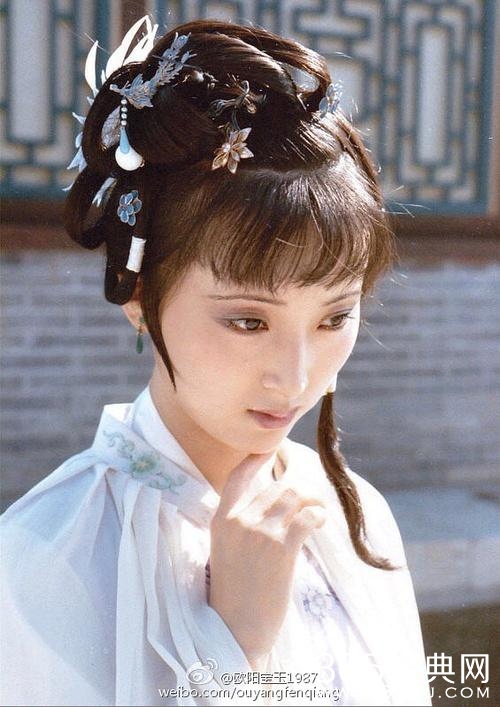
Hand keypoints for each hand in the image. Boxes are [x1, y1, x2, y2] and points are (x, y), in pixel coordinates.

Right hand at [208, 453, 326, 667]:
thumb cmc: (234, 595)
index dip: (256, 459)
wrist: (235, 629)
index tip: (272, 449)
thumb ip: (241, 526)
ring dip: (312, 500)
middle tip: (311, 502)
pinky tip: (319, 524)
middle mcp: (239, 520)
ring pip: (294, 495)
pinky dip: (318, 515)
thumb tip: (273, 506)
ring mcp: (259, 532)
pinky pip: (307, 516)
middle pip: (277, 486)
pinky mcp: (281, 548)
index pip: (238, 477)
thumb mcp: (226, 551)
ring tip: (317, 513)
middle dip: (299, 490)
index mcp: (221, 520)